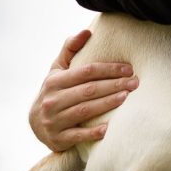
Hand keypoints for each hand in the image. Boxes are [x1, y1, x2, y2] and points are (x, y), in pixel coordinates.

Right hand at [29, 29, 138, 151]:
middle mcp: (52, 100)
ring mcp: (53, 120)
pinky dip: (92, 132)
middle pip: (89, 90)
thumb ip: (70, 49)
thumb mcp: (58, 69)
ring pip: (85, 110)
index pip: (86, 72)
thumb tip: (86, 31)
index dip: (109, 69)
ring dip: (107, 103)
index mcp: (54, 81)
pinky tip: (109, 128)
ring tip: (126, 97)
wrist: (35, 123)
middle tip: (135, 83)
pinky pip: (77, 136)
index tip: (129, 69)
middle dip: (114, 85)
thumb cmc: (55, 90)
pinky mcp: (57, 139)